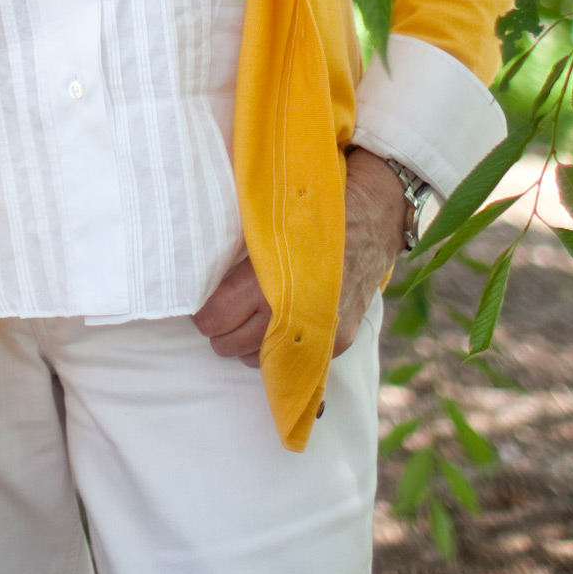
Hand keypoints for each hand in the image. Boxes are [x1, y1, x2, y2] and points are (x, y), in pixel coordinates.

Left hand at [193, 149, 412, 366]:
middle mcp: (293, 314)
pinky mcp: (338, 341)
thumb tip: (197, 267)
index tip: (201, 306)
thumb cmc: (316, 212)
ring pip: (258, 360)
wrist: (375, 217)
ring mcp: (319, 333)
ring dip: (247, 344)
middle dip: (221, 331)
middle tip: (219, 314)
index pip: (217, 317)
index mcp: (270, 282)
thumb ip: (235, 253)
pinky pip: (293, 361)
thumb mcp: (267, 224)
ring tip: (246, 319)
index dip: (203, 314)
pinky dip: (278, 349)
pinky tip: (274, 329)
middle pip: (232, 344)